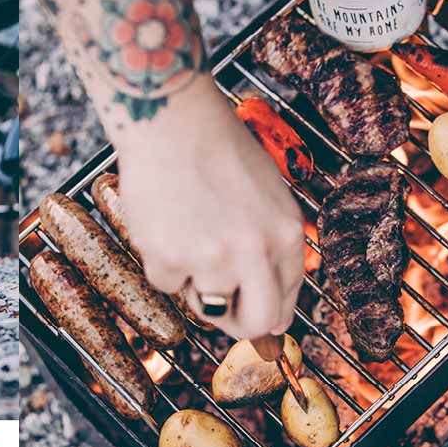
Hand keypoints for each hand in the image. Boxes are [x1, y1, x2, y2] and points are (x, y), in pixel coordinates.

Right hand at [113, 77, 304, 339]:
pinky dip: (160, 262)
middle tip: (216, 308)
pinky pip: (165, 284)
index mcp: (287, 235)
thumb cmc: (216, 149)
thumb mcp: (268, 196)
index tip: (246, 312)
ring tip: (184, 236)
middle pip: (255, 323)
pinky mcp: (170, 258)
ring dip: (192, 282)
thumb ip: (270, 244)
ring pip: (203, 304)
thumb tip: (264, 300)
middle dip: (234, 323)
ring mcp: (212, 259)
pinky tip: (162, 224)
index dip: (263, 311)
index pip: (285, 301)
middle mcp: (256, 253)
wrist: (172, 123)